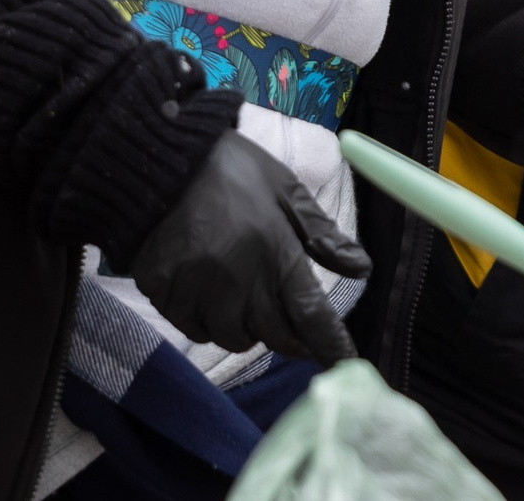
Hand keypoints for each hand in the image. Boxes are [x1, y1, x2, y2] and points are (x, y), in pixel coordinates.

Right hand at [131, 132, 371, 362]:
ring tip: (247, 304)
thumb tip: (362, 268)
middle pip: (273, 337)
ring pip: (232, 338)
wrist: (161, 159)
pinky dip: (207, 322)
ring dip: (247, 329)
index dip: (330, 345)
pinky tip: (210, 298)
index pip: (311, 316)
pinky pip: (193, 329)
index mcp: (277, 255)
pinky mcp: (164, 294)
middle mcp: (240, 283)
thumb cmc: (233, 171)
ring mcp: (198, 292)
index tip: (344, 363)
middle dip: (288, 337)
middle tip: (291, 324)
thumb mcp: (286, 191)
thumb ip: (322, 235)